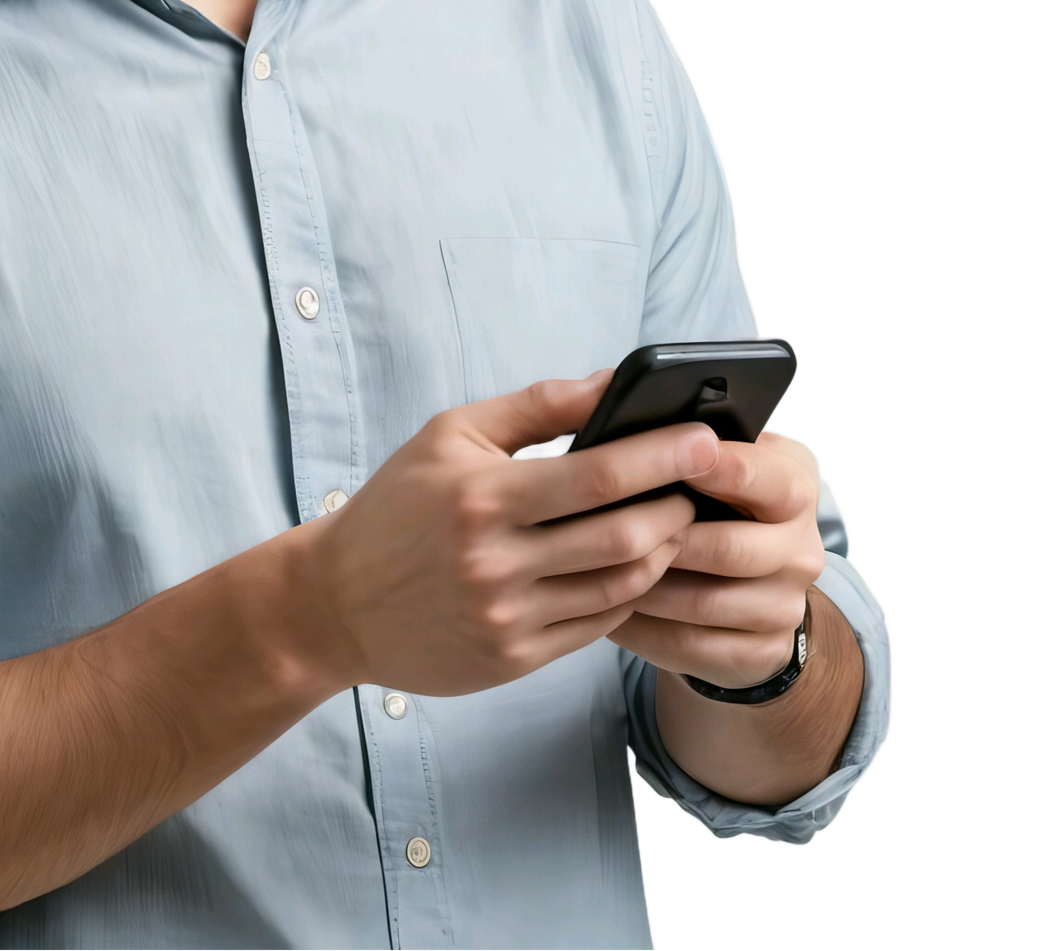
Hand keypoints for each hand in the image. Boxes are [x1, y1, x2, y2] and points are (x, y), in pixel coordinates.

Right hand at [296, 372, 708, 697]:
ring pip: (620, 587)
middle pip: (624, 537)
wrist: (336, 602)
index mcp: (483, 497)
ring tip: (677, 522)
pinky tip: (638, 565)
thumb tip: (614, 383)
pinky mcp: (514, 658)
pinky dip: (629, 593)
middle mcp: (497, 562)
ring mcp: (508, 617)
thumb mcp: (451, 433)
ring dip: (664, 553)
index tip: (706, 438)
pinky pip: (596, 626)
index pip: (598, 475)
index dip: (662, 455)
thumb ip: (537, 407)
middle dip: (678, 508)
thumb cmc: (398, 504)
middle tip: (702, 484)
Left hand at [607, 428, 827, 686]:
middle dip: (664, 539)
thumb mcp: (713, 457)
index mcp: (794, 483)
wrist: (746, 582)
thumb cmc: (710, 499)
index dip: (716, 469)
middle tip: (607, 528)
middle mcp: (803, 546)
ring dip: (645, 587)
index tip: (667, 457)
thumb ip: (682, 433)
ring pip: (706, 603)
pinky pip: (695, 648)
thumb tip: (618, 403)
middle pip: (729, 549)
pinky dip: (645, 630)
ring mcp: (787, 605)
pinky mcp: (764, 653)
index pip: (765, 477)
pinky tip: (608, 610)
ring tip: (592, 570)